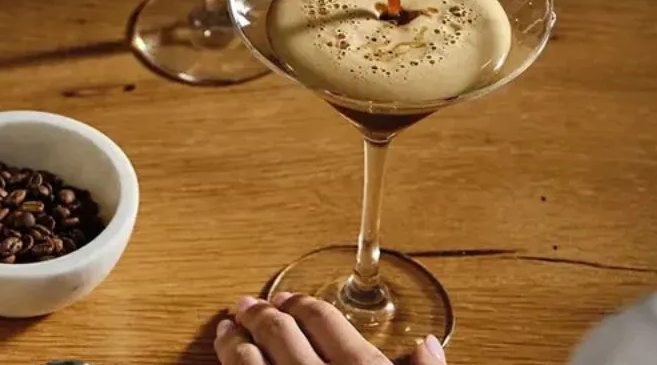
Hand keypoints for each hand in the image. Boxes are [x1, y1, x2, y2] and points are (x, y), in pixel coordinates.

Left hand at [213, 292, 445, 363]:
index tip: (290, 298)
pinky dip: (228, 361)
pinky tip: (227, 354)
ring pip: (249, 358)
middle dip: (264, 313)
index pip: (323, 320)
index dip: (303, 304)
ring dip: (237, 338)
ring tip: (230, 327)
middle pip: (281, 331)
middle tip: (252, 303)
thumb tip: (428, 347)